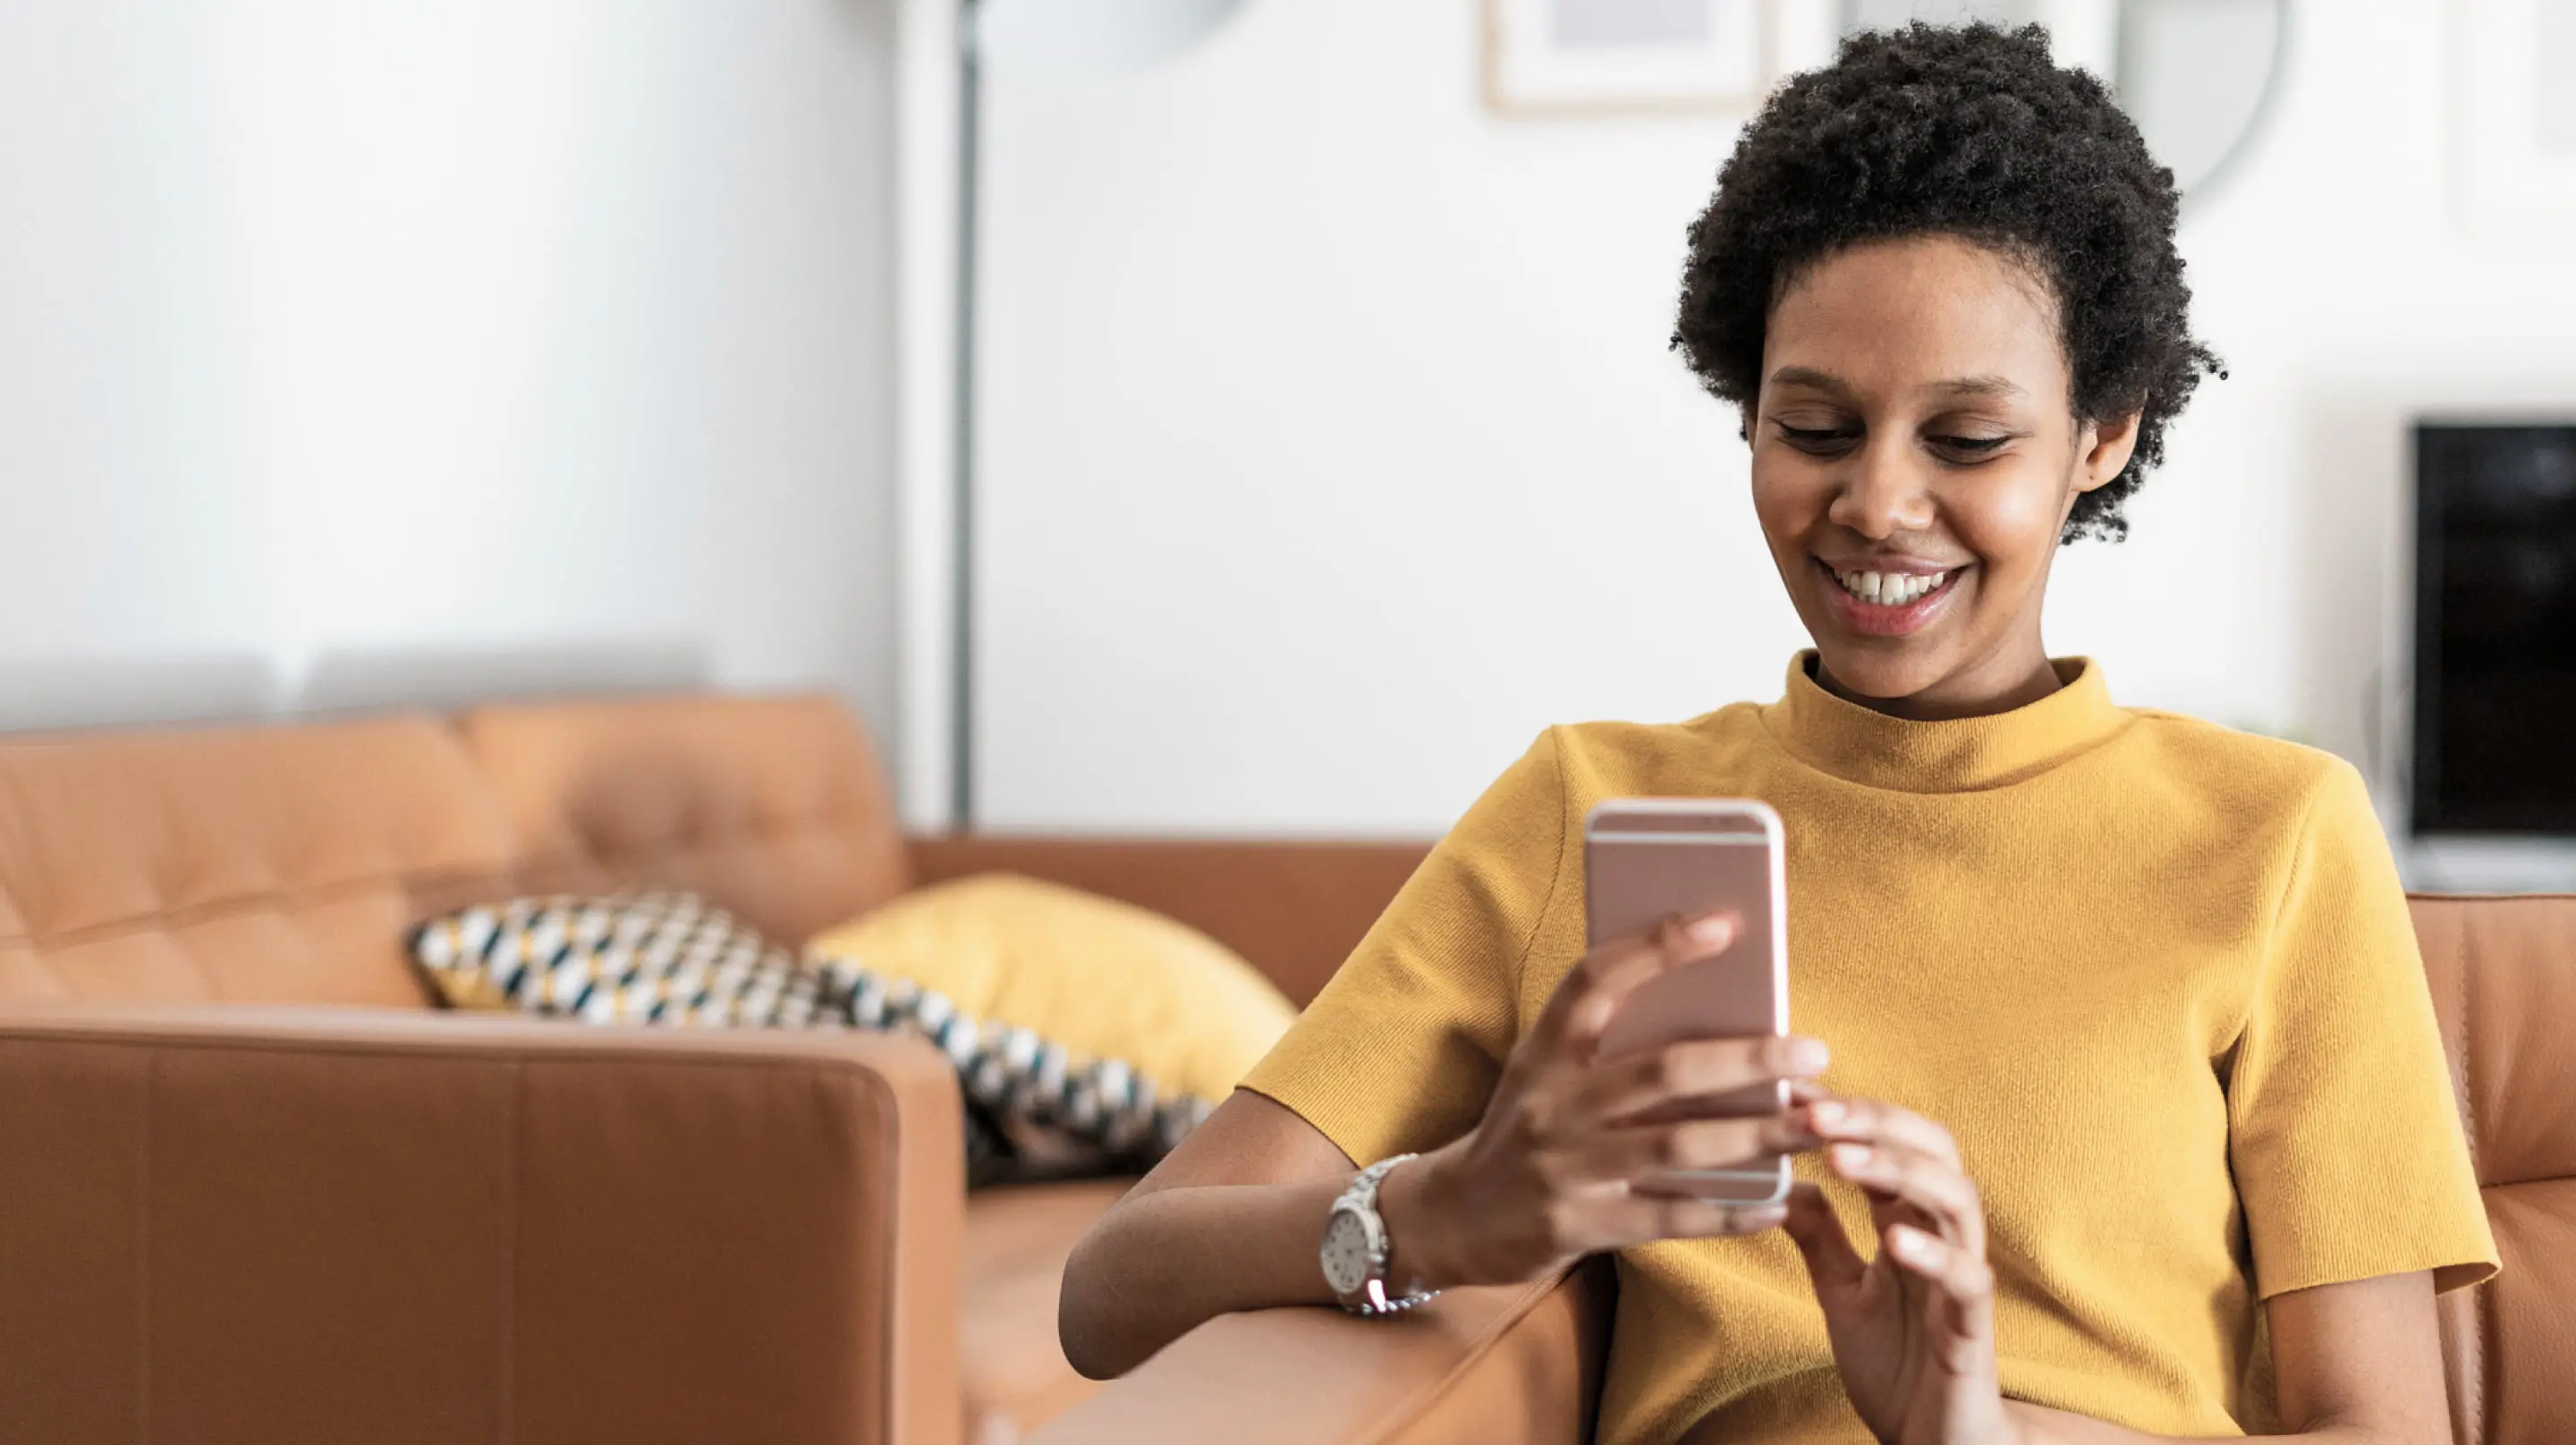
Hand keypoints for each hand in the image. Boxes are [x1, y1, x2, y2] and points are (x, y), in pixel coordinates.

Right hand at [1379, 911, 1831, 1289]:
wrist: (1456, 1217)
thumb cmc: (1526, 1129)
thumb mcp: (1545, 1073)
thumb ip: (1608, 1045)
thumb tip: (1716, 1011)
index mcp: (1542, 1050)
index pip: (1595, 980)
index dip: (1656, 946)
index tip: (1725, 923)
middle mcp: (1551, 1102)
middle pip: (1661, 1070)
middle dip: (1745, 1059)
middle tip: (1811, 1051)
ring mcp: (1563, 1167)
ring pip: (1677, 1146)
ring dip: (1755, 1135)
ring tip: (1814, 1127)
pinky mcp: (1578, 1225)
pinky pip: (1669, 1219)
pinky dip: (1728, 1211)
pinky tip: (1776, 1202)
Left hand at [1783, 1098, 2016, 1444]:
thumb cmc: (1895, 1365)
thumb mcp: (1839, 1291)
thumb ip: (1820, 1235)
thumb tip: (1781, 1176)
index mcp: (1907, 1220)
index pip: (1889, 1142)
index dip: (1847, 1113)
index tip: (1791, 1091)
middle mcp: (1941, 1236)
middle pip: (1933, 1149)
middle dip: (1876, 1121)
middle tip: (1816, 1110)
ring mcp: (1961, 1278)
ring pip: (1957, 1199)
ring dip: (1901, 1170)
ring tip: (1843, 1157)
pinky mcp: (1973, 1328)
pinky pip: (1968, 1279)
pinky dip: (1935, 1254)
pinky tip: (1895, 1238)